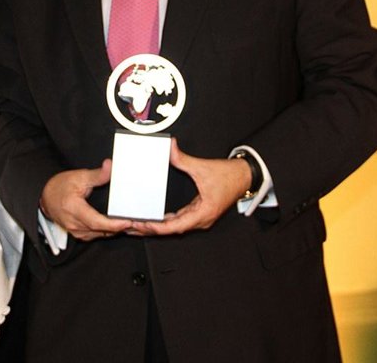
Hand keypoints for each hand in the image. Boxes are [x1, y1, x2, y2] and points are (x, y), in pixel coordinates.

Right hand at [40, 159, 132, 240]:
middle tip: (138, 223)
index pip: (96, 222)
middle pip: (101, 231)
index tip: (127, 222)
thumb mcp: (79, 177)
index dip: (113, 224)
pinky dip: (108, 231)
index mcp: (74, 210)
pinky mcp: (79, 234)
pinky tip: (118, 225)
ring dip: (115, 231)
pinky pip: (97, 235)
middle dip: (120, 228)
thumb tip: (109, 166)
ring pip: (101, 235)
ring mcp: (77, 231)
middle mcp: (75, 224)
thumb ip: (97, 175)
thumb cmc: (60, 187)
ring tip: (132, 225)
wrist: (46, 197)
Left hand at [129, 140, 250, 235]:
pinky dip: (167, 222)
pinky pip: (181, 221)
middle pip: (172, 229)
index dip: (158, 227)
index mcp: (203, 213)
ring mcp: (201, 218)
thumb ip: (183, 159)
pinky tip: (156, 219)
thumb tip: (170, 148)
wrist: (244, 176)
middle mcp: (201, 220)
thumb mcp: (202, 167)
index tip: (143, 225)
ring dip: (158, 227)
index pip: (176, 226)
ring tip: (139, 225)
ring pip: (176, 227)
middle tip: (132, 227)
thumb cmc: (229, 175)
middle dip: (152, 229)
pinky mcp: (200, 213)